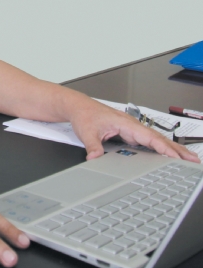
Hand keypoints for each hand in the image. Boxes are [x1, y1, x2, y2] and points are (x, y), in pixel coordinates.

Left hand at [69, 99, 200, 162]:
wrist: (77, 107)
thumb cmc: (84, 114)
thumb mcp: (86, 132)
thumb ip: (92, 146)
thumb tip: (95, 159)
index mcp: (125, 122)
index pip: (149, 137)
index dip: (163, 148)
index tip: (176, 157)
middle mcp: (130, 125)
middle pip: (158, 138)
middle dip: (176, 149)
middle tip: (193, 160)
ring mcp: (131, 129)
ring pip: (154, 140)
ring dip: (170, 149)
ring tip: (186, 160)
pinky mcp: (128, 133)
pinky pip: (147, 142)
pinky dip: (160, 148)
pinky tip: (166, 157)